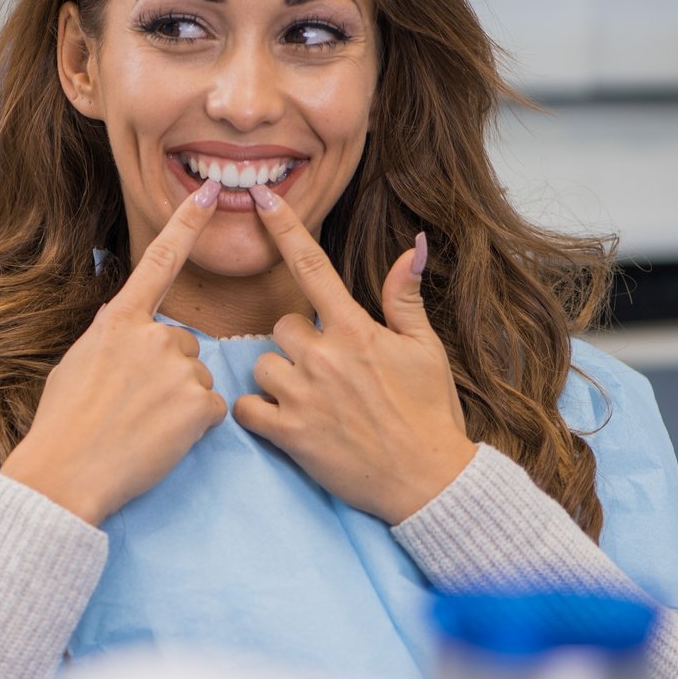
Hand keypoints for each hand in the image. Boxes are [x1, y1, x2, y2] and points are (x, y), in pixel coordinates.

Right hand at [0, 178, 228, 525]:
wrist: (65, 472)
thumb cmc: (63, 423)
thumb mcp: (78, 361)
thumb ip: (113, 338)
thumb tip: (131, 336)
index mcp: (118, 319)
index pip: (159, 259)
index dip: (187, 223)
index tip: (209, 193)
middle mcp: (152, 334)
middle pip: (182, 344)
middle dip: (167, 372)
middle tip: (132, 405)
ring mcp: (178, 367)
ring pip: (196, 378)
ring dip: (179, 401)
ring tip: (141, 425)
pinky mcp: (199, 403)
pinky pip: (210, 409)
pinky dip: (192, 427)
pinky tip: (160, 439)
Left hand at [231, 187, 473, 524]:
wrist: (428, 481)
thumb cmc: (431, 414)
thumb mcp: (426, 349)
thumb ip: (404, 297)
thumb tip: (411, 246)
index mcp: (357, 330)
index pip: (312, 266)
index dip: (285, 227)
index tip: (262, 198)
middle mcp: (325, 356)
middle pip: (281, 326)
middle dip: (297, 344)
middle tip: (327, 372)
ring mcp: (304, 395)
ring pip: (262, 365)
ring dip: (279, 379)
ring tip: (312, 401)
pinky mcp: (289, 433)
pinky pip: (247, 407)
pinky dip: (257, 413)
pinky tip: (283, 421)